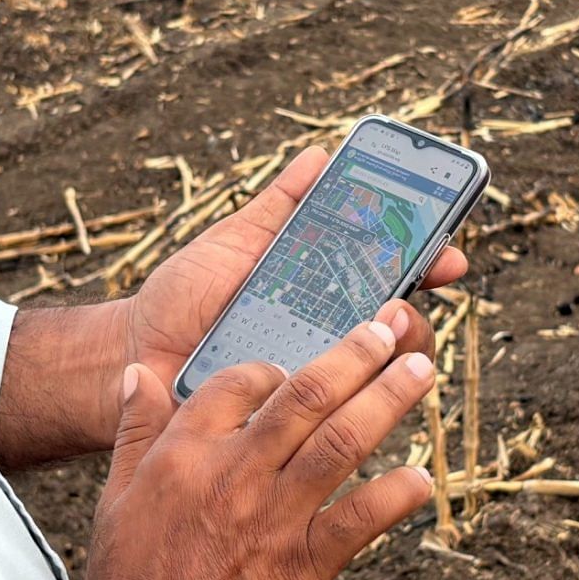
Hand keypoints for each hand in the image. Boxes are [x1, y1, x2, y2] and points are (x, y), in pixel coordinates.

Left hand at [0, 144, 467, 468]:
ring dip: (391, 348)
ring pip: (380, 372)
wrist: (133, 357)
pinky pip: (334, 415)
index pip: (391, 275)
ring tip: (381, 327)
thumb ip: (278, 208)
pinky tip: (345, 381)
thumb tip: (322, 158)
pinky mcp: (292, 421)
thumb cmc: (182, 301)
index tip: (445, 252)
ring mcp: (312, 379)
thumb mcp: (232, 243)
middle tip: (410, 292)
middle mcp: (326, 336)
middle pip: (399, 324)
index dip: (426, 261)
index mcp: (321, 292)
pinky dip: (349, 395)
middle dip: (415, 306)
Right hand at [77, 319, 440, 579]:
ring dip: (389, 400)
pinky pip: (362, 518)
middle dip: (357, 355)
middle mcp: (232, 474)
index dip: (276, 367)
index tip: (300, 367)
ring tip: (421, 371)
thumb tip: (137, 374)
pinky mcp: (303, 567)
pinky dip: (397, 494)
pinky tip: (421, 479)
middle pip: (307, 395)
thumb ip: (134, 432)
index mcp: (184, 453)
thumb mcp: (116, 499)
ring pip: (343, 441)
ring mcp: (272, 519)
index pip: (240, 383)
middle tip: (394, 329)